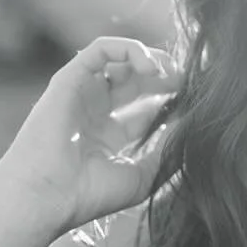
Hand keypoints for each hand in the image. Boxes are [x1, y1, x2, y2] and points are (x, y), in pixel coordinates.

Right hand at [0, 35, 182, 236]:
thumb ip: (167, 150)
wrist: (46, 197)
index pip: (151, 106)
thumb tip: (194, 126)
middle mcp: (98, 111)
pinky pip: (102, 49)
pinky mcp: (70, 79)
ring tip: (173, 75)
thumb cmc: (89, 195)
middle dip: (169, 77)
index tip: (200, 102)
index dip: (176, 99)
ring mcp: (83, 94)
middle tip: (192, 85)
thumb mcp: (142, 176)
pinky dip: (130, 50)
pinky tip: (152, 69)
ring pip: (122, 59)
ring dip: (153, 59)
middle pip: (140, 80)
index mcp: (112, 135)